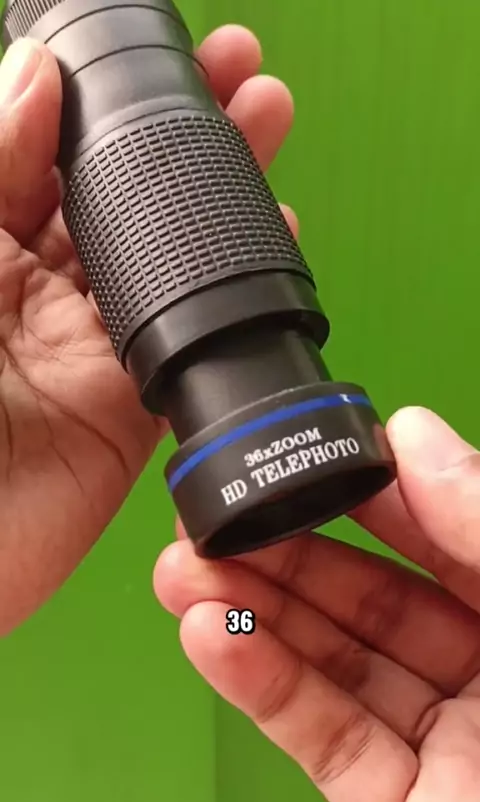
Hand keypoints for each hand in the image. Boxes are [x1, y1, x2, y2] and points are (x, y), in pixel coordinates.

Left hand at [0, 27, 294, 633]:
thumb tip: (34, 74)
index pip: (53, 154)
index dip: (106, 99)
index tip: (163, 55)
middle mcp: (35, 293)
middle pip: (123, 197)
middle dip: (182, 132)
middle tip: (241, 74)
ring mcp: (87, 349)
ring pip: (167, 257)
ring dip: (220, 191)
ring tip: (268, 124)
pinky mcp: (128, 408)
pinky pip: (189, 339)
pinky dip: (236, 289)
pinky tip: (271, 233)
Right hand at [155, 406, 479, 801]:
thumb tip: (421, 438)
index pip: (451, 538)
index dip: (379, 497)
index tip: (312, 461)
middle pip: (379, 601)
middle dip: (291, 555)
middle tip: (220, 517)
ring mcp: (451, 752)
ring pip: (339, 668)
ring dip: (256, 615)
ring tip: (186, 570)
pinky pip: (328, 743)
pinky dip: (263, 688)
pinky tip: (213, 636)